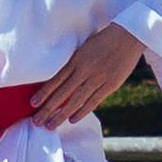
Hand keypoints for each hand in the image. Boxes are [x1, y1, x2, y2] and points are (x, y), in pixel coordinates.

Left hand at [30, 22, 148, 126]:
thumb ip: (75, 63)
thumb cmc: (105, 40)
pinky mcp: (111, 84)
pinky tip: (73, 119)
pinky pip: (94, 101)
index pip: (56, 80)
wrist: (129, 36)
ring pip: (76, 101)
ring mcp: (98, 79)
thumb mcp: (85, 48)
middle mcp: (85, 70)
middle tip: (37, 122)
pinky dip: (82, 111)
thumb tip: (62, 79)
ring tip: (51, 126)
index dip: (44, 93)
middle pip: (62, 94)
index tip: (33, 104)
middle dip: (48, 109)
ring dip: (62, 115)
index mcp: (77, 60)